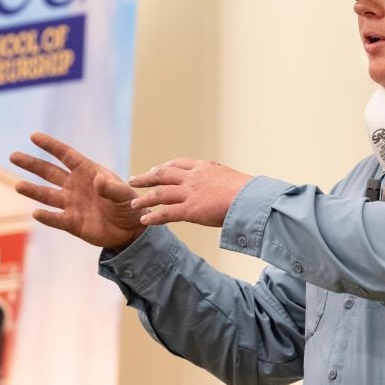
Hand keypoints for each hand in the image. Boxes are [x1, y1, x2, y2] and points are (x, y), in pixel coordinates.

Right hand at [10, 132, 146, 250]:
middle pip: (49, 172)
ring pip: (47, 195)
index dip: (50, 145)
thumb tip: (98, 180)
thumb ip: (111, 188)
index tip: (34, 136)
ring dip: (33, 190)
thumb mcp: (124, 195)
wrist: (130, 230)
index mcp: (88, 172)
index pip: (66, 155)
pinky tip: (36, 213)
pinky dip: (46, 217)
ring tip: (18, 185)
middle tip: (13, 155)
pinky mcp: (71, 223)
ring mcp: (71, 204)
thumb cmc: (129, 206)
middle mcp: (75, 186)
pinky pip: (55, 219)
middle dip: (32, 164)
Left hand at [129, 158, 252, 227]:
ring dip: (144, 199)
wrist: (251, 199)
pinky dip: (153, 217)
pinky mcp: (190, 210)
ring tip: (133, 204)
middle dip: (146, 178)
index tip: (155, 170)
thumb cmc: (248, 192)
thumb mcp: (231, 179)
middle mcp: (193, 177)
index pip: (178, 164)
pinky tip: (144, 221)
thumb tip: (224, 189)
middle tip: (135, 180)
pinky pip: (166, 213)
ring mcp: (190, 193)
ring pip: (160, 193)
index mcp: (204, 167)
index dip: (164, 167)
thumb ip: (220, 182)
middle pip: (162, 174)